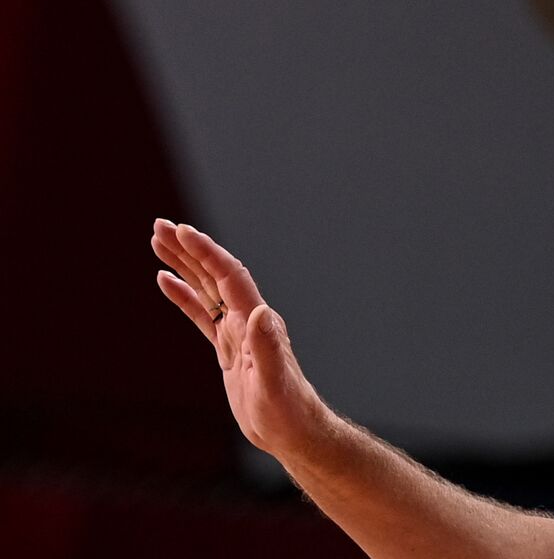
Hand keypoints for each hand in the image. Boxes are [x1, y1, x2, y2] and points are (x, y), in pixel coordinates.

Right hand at [152, 218, 328, 460]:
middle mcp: (247, 319)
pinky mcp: (227, 349)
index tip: (182, 231)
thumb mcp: (274, 382)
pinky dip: (184, 295)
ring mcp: (236, 332)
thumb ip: (267, 348)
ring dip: (184, 264)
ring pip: (206, 289)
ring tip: (158, 240)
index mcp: (256, 321)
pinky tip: (166, 280)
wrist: (293, 431)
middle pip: (214, 274)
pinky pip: (202, 314)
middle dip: (189, 248)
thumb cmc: (287, 410)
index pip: (229, 276)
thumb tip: (261, 312)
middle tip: (159, 225)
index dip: (206, 253)